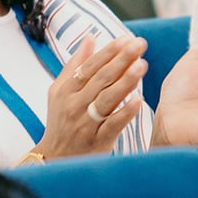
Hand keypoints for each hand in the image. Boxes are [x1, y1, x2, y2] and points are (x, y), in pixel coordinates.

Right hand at [33, 35, 147, 159]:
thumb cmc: (60, 122)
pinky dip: (125, 113)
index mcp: (66, 91)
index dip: (108, 52)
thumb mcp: (60, 91)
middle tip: (139, 44)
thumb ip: (75, 65)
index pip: (89, 66)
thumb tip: (90, 38)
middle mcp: (75, 105)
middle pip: (101, 79)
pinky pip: (113, 125)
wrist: (55, 159)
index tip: (125, 39)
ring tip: (142, 65)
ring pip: (107, 99)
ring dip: (125, 81)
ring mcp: (86, 123)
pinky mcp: (97, 141)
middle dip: (121, 59)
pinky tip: (139, 101)